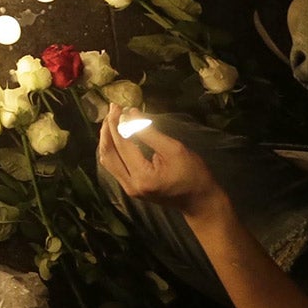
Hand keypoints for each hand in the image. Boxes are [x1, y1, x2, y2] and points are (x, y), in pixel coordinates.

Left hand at [97, 106, 227, 222]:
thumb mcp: (173, 149)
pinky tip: (116, 134)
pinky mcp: (130, 187)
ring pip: (108, 160)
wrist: (200, 201)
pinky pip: (114, 165)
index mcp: (142, 177)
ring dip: (108, 138)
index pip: (122, 146)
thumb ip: (149, 133)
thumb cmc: (192, 173)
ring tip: (112, 118)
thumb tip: (130, 114)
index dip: (118, 124)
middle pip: (108, 153)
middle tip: (113, 109)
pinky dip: (113, 148)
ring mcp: (129, 188)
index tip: (119, 106)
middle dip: (108, 129)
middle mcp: (130, 185)